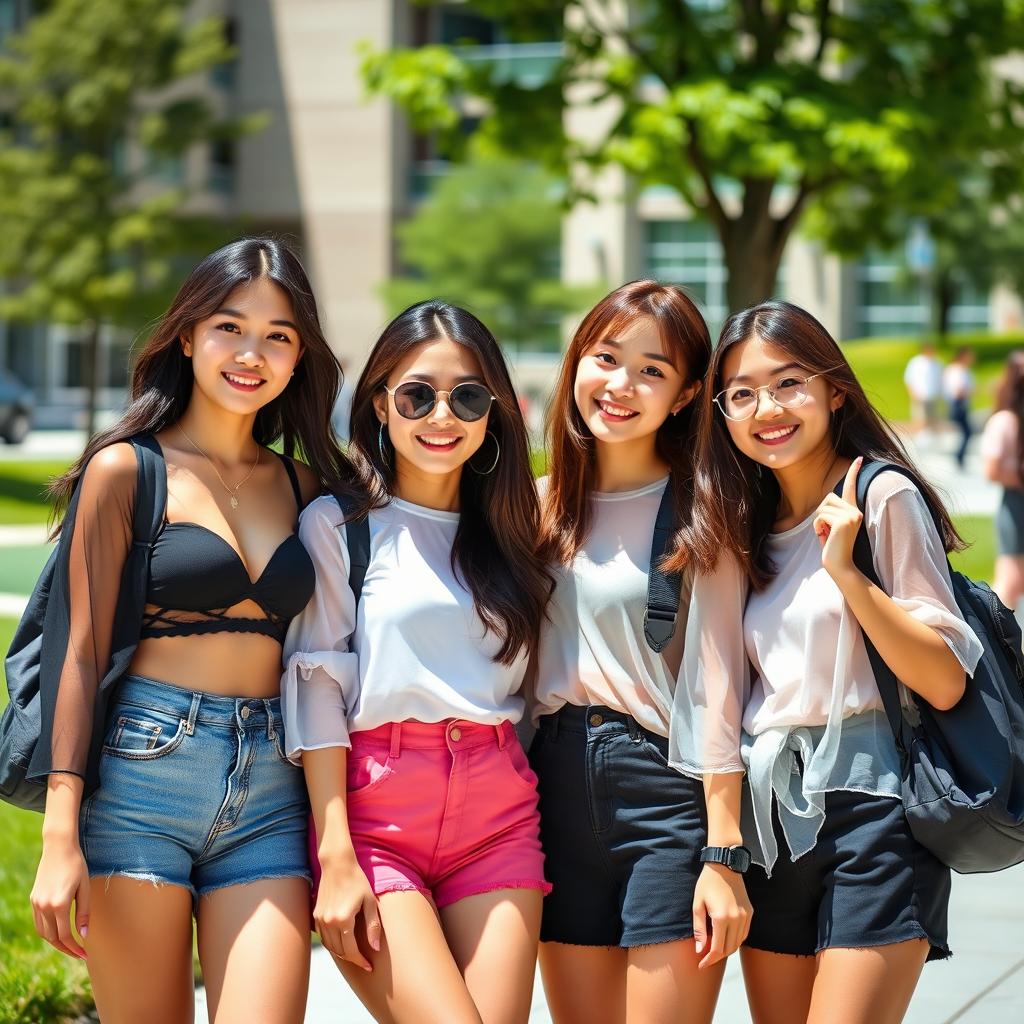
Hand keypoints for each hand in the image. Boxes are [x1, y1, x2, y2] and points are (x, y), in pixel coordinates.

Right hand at [31, 837, 89, 958]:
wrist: (59, 847)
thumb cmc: (77, 865)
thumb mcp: (85, 888)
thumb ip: (84, 913)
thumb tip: (84, 935)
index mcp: (59, 904)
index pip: (65, 935)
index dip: (75, 948)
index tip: (85, 954)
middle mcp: (44, 906)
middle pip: (52, 938)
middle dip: (66, 949)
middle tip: (79, 953)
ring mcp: (36, 903)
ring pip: (43, 932)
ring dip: (55, 942)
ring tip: (70, 945)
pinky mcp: (33, 899)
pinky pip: (38, 922)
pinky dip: (47, 931)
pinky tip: (58, 932)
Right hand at [313, 853, 381, 971]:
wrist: (337, 864)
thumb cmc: (357, 880)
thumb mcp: (370, 901)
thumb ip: (373, 926)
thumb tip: (375, 948)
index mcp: (343, 919)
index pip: (351, 950)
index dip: (361, 961)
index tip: (370, 967)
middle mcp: (329, 922)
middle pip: (340, 951)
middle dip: (352, 959)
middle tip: (364, 961)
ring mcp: (320, 919)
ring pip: (330, 946)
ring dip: (342, 953)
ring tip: (354, 953)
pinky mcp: (316, 915)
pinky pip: (323, 937)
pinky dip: (332, 944)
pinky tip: (342, 942)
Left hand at [692, 863, 751, 969]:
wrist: (724, 865)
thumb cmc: (707, 884)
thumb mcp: (698, 904)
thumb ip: (699, 929)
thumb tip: (700, 950)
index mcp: (721, 917)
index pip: (717, 949)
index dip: (709, 960)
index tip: (701, 965)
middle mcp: (736, 919)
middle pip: (729, 949)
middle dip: (717, 957)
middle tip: (706, 959)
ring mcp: (745, 916)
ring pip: (738, 943)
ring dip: (727, 949)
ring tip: (714, 950)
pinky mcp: (750, 912)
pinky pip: (744, 934)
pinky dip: (736, 940)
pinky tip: (726, 939)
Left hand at [813, 457, 863, 582]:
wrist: (841, 567)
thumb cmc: (833, 549)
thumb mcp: (831, 528)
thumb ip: (830, 515)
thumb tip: (824, 506)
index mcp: (853, 512)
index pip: (851, 488)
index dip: (854, 472)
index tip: (859, 458)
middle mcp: (855, 511)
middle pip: (827, 498)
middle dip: (820, 515)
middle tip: (826, 532)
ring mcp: (851, 516)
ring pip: (822, 507)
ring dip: (818, 522)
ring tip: (826, 535)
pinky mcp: (844, 521)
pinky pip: (820, 516)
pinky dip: (817, 527)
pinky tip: (825, 537)